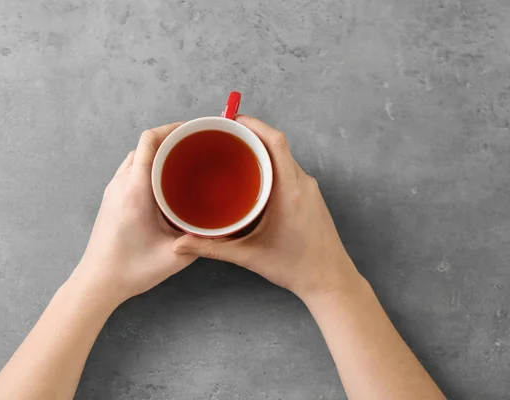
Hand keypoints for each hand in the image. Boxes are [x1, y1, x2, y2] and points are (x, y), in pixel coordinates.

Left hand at [72, 122, 196, 309]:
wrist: (97, 281)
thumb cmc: (131, 269)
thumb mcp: (173, 257)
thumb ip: (199, 240)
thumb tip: (221, 227)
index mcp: (135, 191)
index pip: (149, 142)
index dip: (171, 128)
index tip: (193, 130)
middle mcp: (121, 184)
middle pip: (144, 145)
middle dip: (169, 139)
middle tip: (194, 146)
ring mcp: (113, 190)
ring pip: (136, 157)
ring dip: (157, 153)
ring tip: (182, 161)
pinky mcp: (111, 199)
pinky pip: (130, 170)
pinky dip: (148, 166)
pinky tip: (165, 182)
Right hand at [174, 115, 359, 299]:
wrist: (330, 281)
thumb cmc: (297, 268)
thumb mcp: (249, 256)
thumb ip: (211, 249)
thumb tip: (179, 245)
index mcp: (290, 190)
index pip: (276, 142)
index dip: (255, 124)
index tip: (232, 120)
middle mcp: (303, 184)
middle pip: (278, 145)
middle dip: (252, 135)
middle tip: (225, 136)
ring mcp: (309, 189)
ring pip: (284, 157)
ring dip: (261, 150)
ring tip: (235, 152)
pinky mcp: (310, 197)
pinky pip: (289, 170)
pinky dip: (271, 165)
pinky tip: (253, 176)